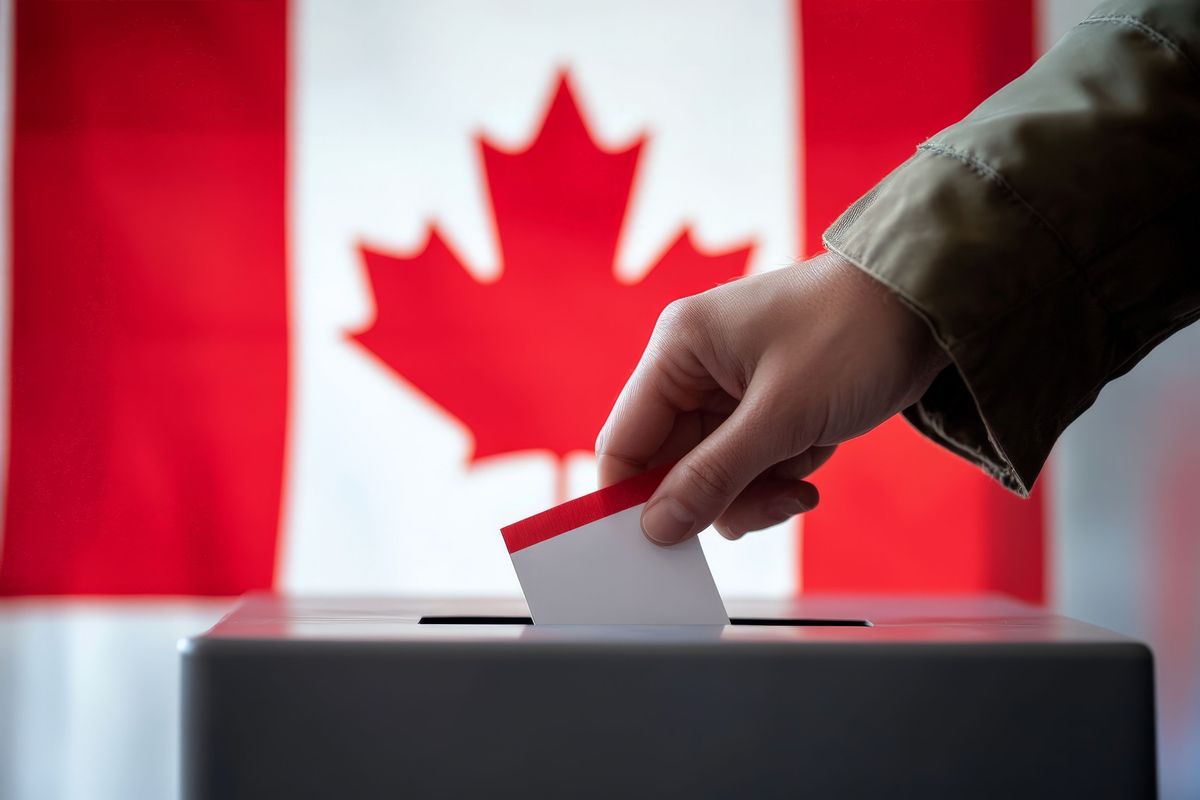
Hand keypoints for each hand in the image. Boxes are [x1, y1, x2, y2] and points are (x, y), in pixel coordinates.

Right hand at [596, 252, 949, 544]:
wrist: (933, 305)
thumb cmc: (854, 335)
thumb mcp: (782, 416)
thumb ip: (712, 477)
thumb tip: (656, 528)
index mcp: (678, 350)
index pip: (625, 441)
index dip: (631, 498)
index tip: (656, 547)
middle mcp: (695, 368)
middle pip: (672, 465)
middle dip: (718, 496)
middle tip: (766, 506)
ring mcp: (731, 388)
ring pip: (714, 471)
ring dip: (756, 490)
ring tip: (800, 484)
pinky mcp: (766, 405)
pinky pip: (751, 463)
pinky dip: (780, 475)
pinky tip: (813, 466)